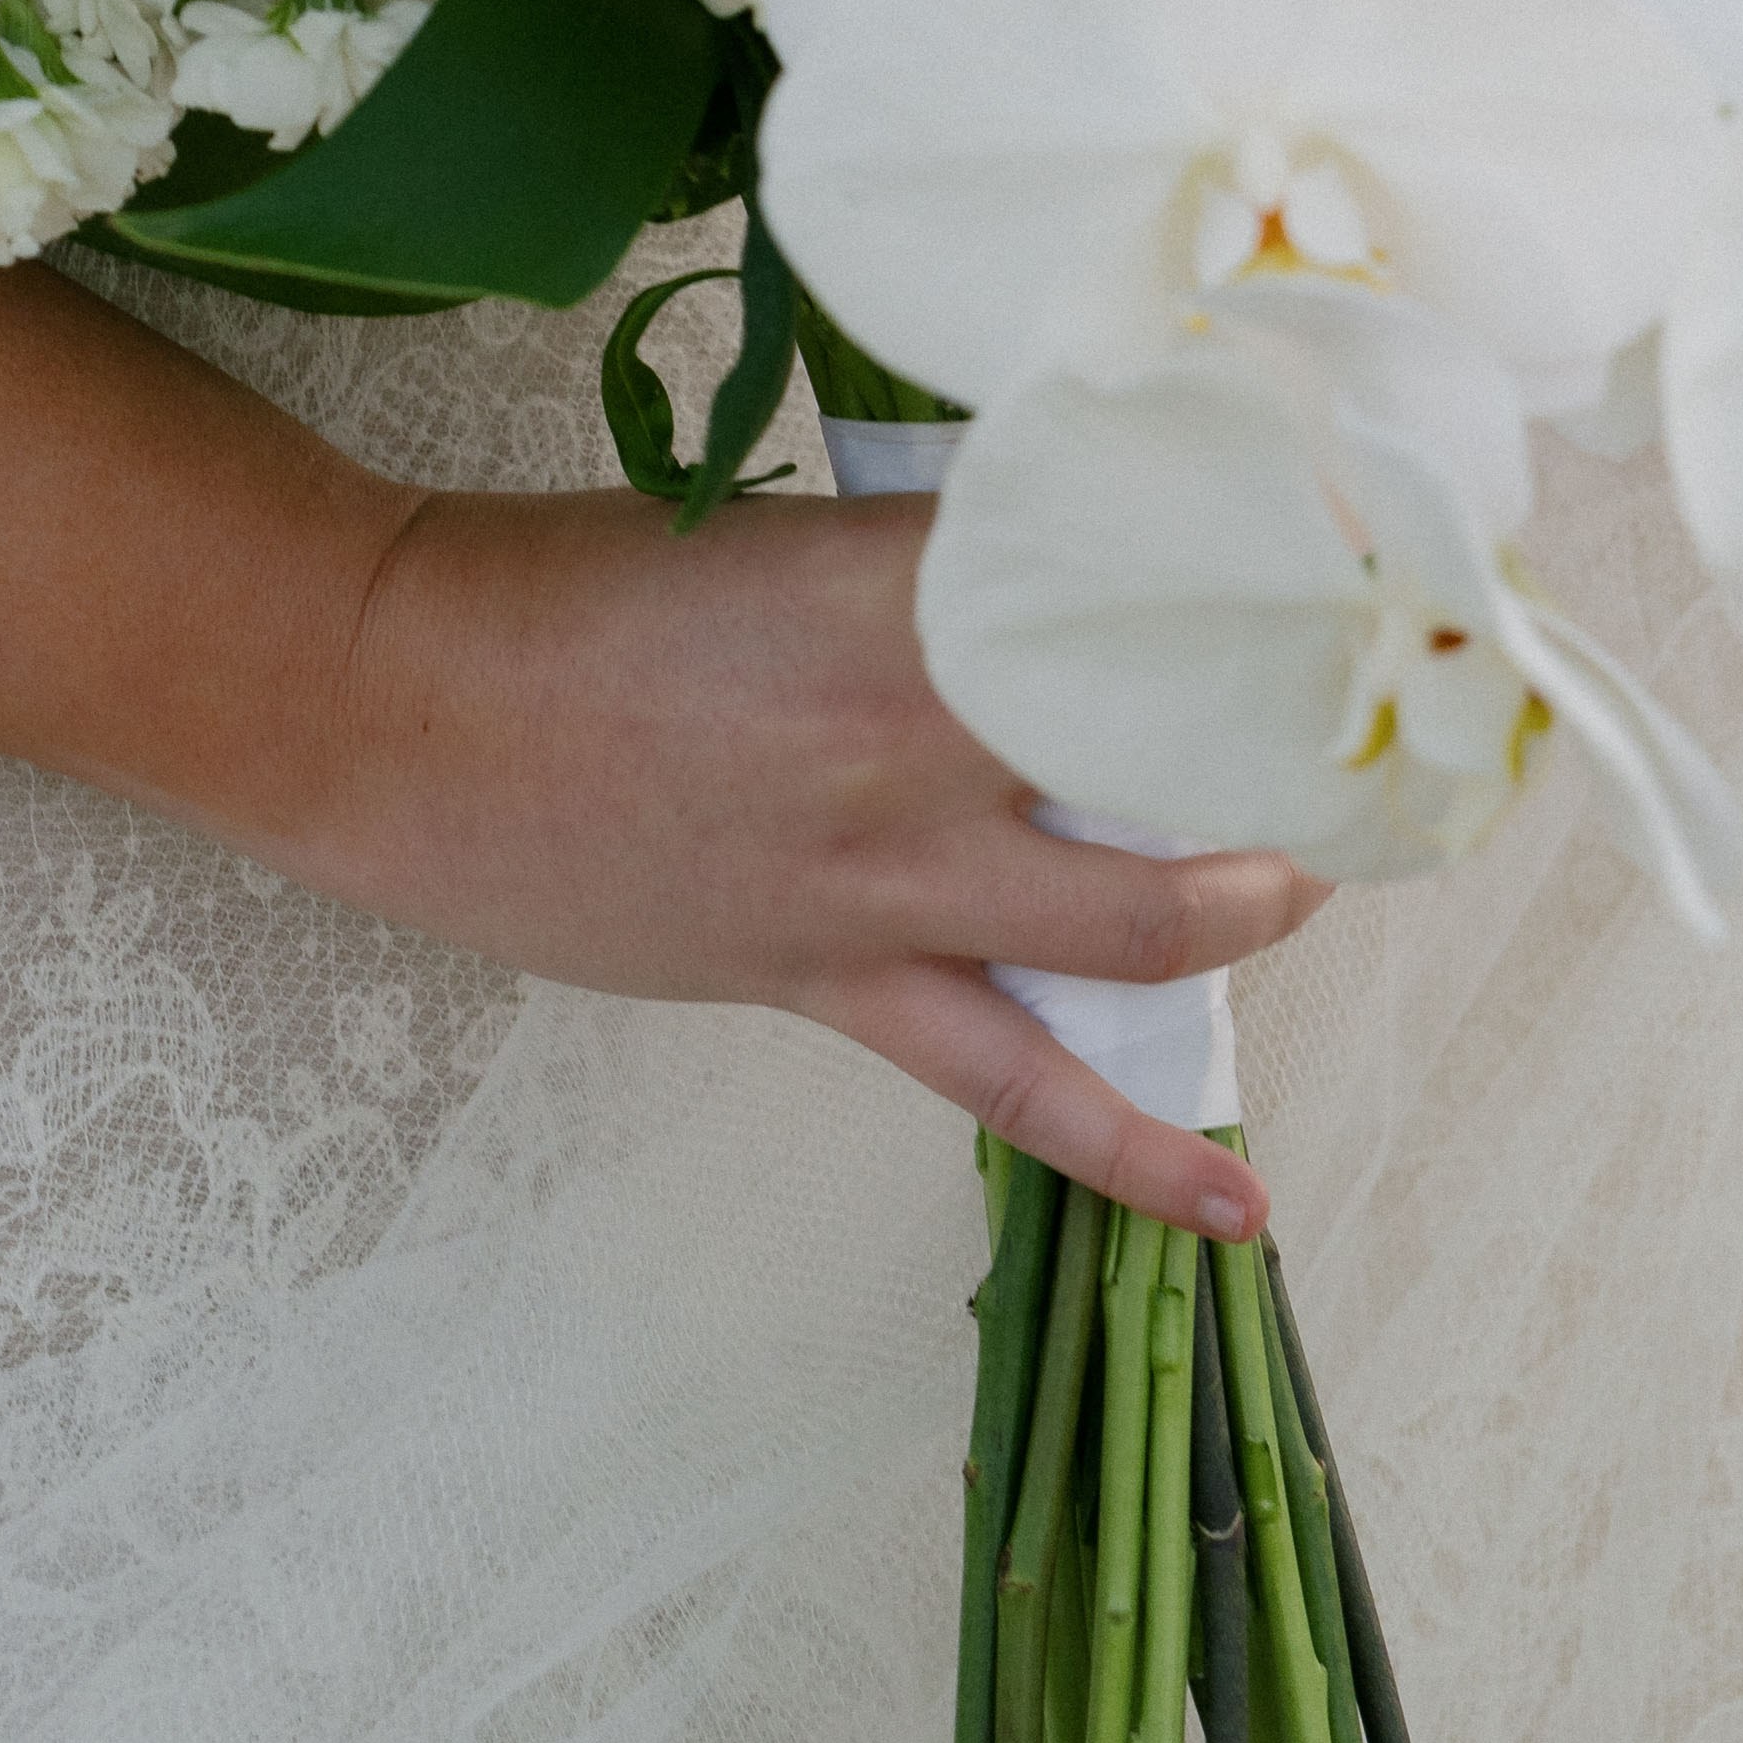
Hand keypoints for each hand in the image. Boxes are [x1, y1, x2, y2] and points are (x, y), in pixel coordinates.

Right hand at [281, 481, 1317, 1239]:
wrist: (401, 705)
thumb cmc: (566, 589)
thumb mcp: (769, 539)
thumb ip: (914, 574)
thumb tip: (1042, 590)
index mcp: (894, 586)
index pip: (1122, 573)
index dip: (1239, 568)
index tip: (1326, 558)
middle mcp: (910, 732)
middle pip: (1160, 747)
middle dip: (1271, 747)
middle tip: (1341, 723)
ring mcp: (873, 876)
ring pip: (1122, 928)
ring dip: (1234, 915)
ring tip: (1302, 893)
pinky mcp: (824, 980)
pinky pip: (1012, 1083)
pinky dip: (1130, 1144)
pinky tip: (1233, 1203)